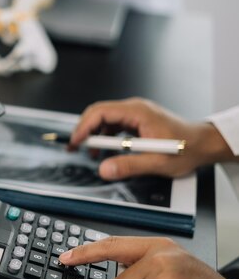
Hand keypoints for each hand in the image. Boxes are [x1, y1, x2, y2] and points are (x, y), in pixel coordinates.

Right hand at [69, 98, 233, 179]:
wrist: (204, 144)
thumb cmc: (187, 149)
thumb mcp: (158, 161)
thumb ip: (129, 166)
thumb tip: (104, 169)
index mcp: (138, 112)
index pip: (101, 112)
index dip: (84, 127)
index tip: (75, 141)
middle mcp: (135, 109)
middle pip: (99, 113)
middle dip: (84, 130)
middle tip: (74, 147)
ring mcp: (135, 114)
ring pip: (104, 119)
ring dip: (94, 135)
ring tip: (90, 154)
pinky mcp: (136, 121)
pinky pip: (113, 124)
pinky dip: (105, 137)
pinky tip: (105, 151)